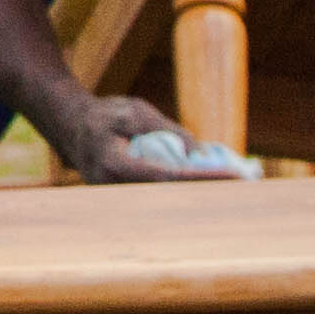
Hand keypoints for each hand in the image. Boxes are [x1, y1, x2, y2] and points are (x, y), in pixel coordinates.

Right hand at [58, 93, 248, 182]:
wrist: (68, 126)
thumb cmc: (102, 115)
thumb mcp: (135, 111)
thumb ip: (167, 131)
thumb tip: (198, 154)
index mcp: (116, 165)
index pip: (167, 177)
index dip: (202, 179)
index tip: (233, 177)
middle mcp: (116, 190)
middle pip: (171, 198)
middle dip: (208, 194)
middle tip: (246, 185)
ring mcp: (119, 200)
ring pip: (166, 202)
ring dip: (198, 195)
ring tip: (235, 185)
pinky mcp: (126, 201)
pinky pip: (160, 198)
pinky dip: (185, 192)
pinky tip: (210, 185)